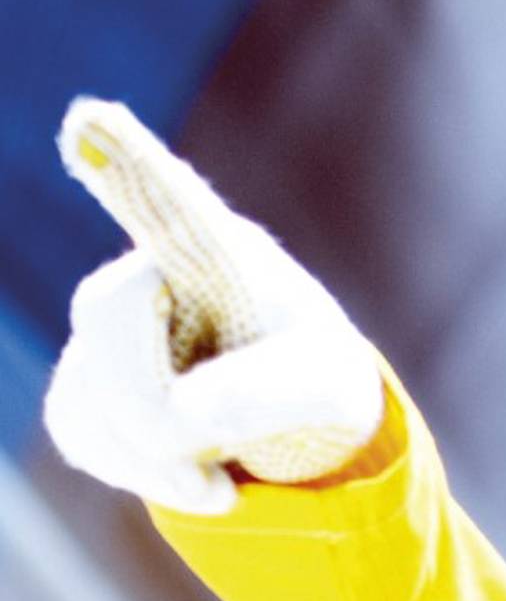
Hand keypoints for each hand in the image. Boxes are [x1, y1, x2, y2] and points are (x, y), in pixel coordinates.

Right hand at [42, 98, 382, 514]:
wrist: (297, 410)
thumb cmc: (316, 373)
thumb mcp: (328, 387)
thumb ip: (269, 394)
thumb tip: (182, 417)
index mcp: (223, 251)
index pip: (171, 205)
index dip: (127, 166)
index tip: (88, 123)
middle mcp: (152, 264)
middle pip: (109, 321)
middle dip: (159, 414)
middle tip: (220, 472)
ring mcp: (113, 320)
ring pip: (90, 390)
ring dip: (158, 461)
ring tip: (221, 478)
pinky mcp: (89, 375)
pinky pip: (82, 429)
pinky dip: (138, 473)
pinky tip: (190, 476)